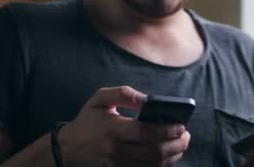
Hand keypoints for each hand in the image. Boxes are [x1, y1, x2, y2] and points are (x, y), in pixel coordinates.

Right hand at [59, 86, 190, 165]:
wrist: (66, 150)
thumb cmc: (87, 122)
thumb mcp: (99, 99)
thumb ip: (124, 93)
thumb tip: (147, 99)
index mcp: (112, 129)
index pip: (145, 133)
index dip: (167, 130)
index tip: (181, 126)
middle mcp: (116, 150)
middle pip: (154, 152)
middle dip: (176, 145)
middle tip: (186, 136)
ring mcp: (117, 166)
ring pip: (153, 166)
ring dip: (172, 157)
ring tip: (181, 145)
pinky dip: (161, 166)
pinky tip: (168, 157)